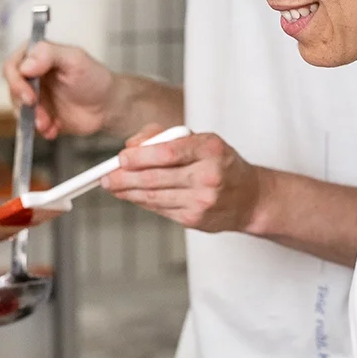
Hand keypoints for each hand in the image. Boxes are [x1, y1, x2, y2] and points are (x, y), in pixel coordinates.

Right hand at [3, 39, 116, 138]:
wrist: (108, 106)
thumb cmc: (94, 78)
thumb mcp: (75, 59)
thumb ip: (49, 54)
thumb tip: (26, 65)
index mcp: (36, 56)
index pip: (12, 66)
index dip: (17, 82)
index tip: (30, 97)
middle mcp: (32, 75)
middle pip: (12, 89)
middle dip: (24, 105)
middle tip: (40, 115)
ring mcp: (34, 96)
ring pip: (18, 109)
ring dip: (32, 119)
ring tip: (48, 124)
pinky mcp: (39, 114)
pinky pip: (29, 124)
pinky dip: (40, 129)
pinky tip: (53, 129)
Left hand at [103, 125, 262, 232]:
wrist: (250, 198)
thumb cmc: (222, 164)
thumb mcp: (200, 141)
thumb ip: (165, 138)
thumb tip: (132, 146)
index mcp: (210, 149)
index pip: (168, 152)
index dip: (140, 157)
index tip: (121, 157)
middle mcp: (208, 175)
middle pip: (156, 177)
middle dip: (125, 178)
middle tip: (106, 177)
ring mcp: (202, 200)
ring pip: (155, 196)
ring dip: (128, 192)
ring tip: (112, 187)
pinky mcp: (195, 219)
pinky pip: (161, 209)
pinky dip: (143, 202)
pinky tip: (132, 196)